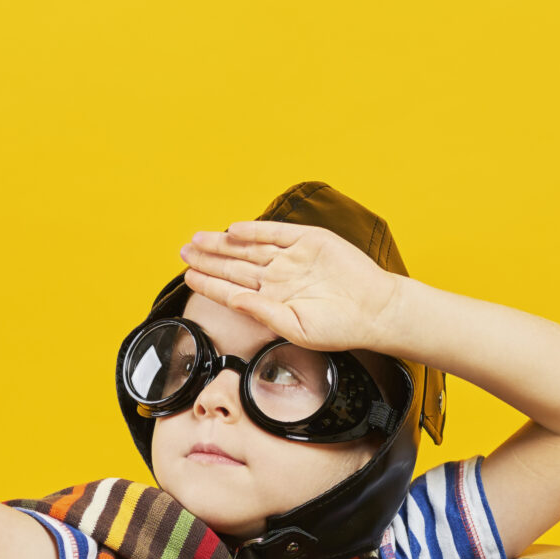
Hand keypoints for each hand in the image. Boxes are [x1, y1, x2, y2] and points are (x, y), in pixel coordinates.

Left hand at [178, 222, 407, 351]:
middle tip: (183, 252)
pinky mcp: (309, 241)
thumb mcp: (296, 328)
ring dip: (223, 244)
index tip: (188, 278)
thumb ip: (262, 313)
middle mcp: (278, 277)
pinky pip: (276, 233)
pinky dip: (255, 230)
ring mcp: (292, 258)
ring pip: (250, 247)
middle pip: (235, 265)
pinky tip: (234, 230)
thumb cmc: (340, 328)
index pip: (232, 290)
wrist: (376, 310)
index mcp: (273, 301)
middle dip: (208, 259)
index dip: (209, 284)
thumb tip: (233, 301)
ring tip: (198, 240)